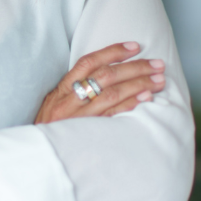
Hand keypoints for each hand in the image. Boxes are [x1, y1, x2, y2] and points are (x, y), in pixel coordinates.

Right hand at [35, 41, 164, 123]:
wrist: (42, 152)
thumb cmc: (50, 125)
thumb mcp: (55, 102)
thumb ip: (74, 88)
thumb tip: (107, 73)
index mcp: (62, 88)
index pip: (88, 62)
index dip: (112, 52)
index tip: (134, 47)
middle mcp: (70, 100)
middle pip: (106, 76)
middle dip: (135, 68)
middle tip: (157, 64)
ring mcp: (80, 116)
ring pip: (113, 94)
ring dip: (139, 85)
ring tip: (159, 80)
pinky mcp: (89, 132)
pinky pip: (113, 115)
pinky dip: (131, 104)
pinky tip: (146, 97)